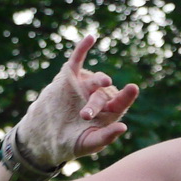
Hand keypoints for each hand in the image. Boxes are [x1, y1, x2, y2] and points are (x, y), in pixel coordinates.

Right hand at [16, 35, 139, 168]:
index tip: (133, 88)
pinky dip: (83, 48)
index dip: (126, 96)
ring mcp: (84, 86)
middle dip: (95, 105)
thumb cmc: (73, 141)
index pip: (120, 103)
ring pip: (95, 79)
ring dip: (99, 79)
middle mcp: (98, 96)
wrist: (47, 136)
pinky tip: (91, 37)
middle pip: (102, 96)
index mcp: (107, 112)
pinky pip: (77, 59)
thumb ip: (106, 137)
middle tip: (84, 115)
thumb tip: (123, 127)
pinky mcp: (69, 77)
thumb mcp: (89, 143)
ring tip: (105, 82)